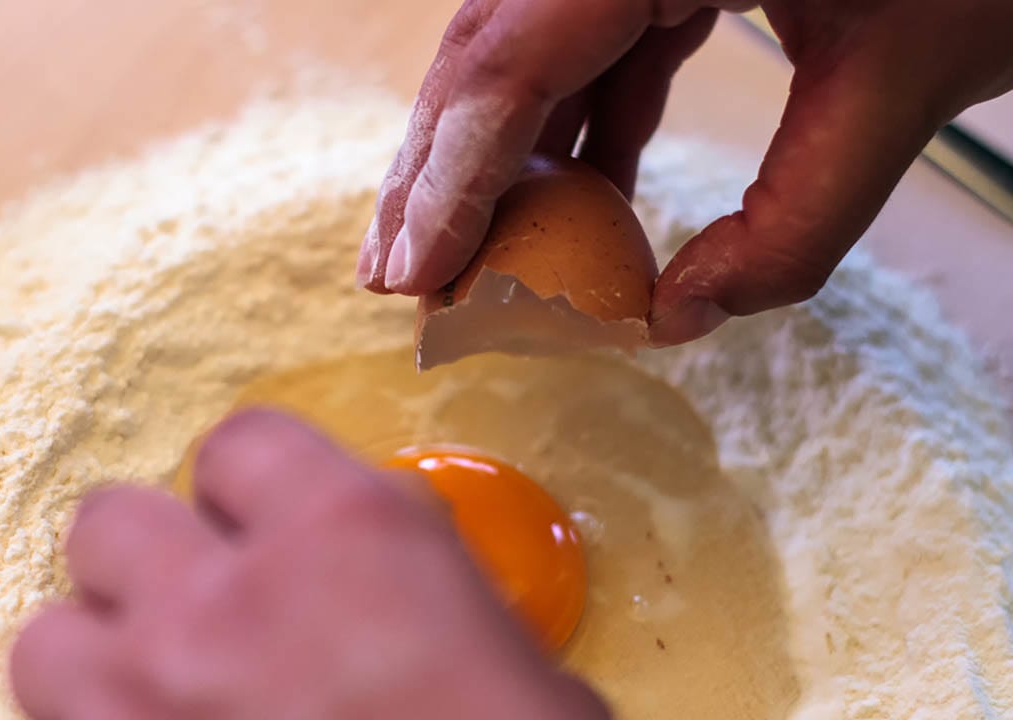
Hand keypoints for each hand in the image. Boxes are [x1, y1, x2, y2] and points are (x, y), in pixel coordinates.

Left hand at [9, 409, 606, 719]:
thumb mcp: (491, 631)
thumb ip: (400, 563)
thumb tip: (367, 559)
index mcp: (344, 533)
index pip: (238, 442)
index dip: (246, 482)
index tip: (255, 511)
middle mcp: (229, 602)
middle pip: (111, 520)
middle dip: (150, 555)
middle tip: (198, 595)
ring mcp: (152, 706)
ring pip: (48, 636)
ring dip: (95, 656)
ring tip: (151, 686)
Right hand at [356, 0, 1012, 345]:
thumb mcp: (901, 84)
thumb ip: (795, 224)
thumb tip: (680, 317)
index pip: (511, 60)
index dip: (450, 178)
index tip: (414, 273)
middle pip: (488, 52)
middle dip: (437, 173)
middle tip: (397, 276)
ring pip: (525, 52)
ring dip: (492, 157)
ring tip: (452, 254)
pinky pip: (593, 48)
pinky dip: (576, 130)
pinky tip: (569, 203)